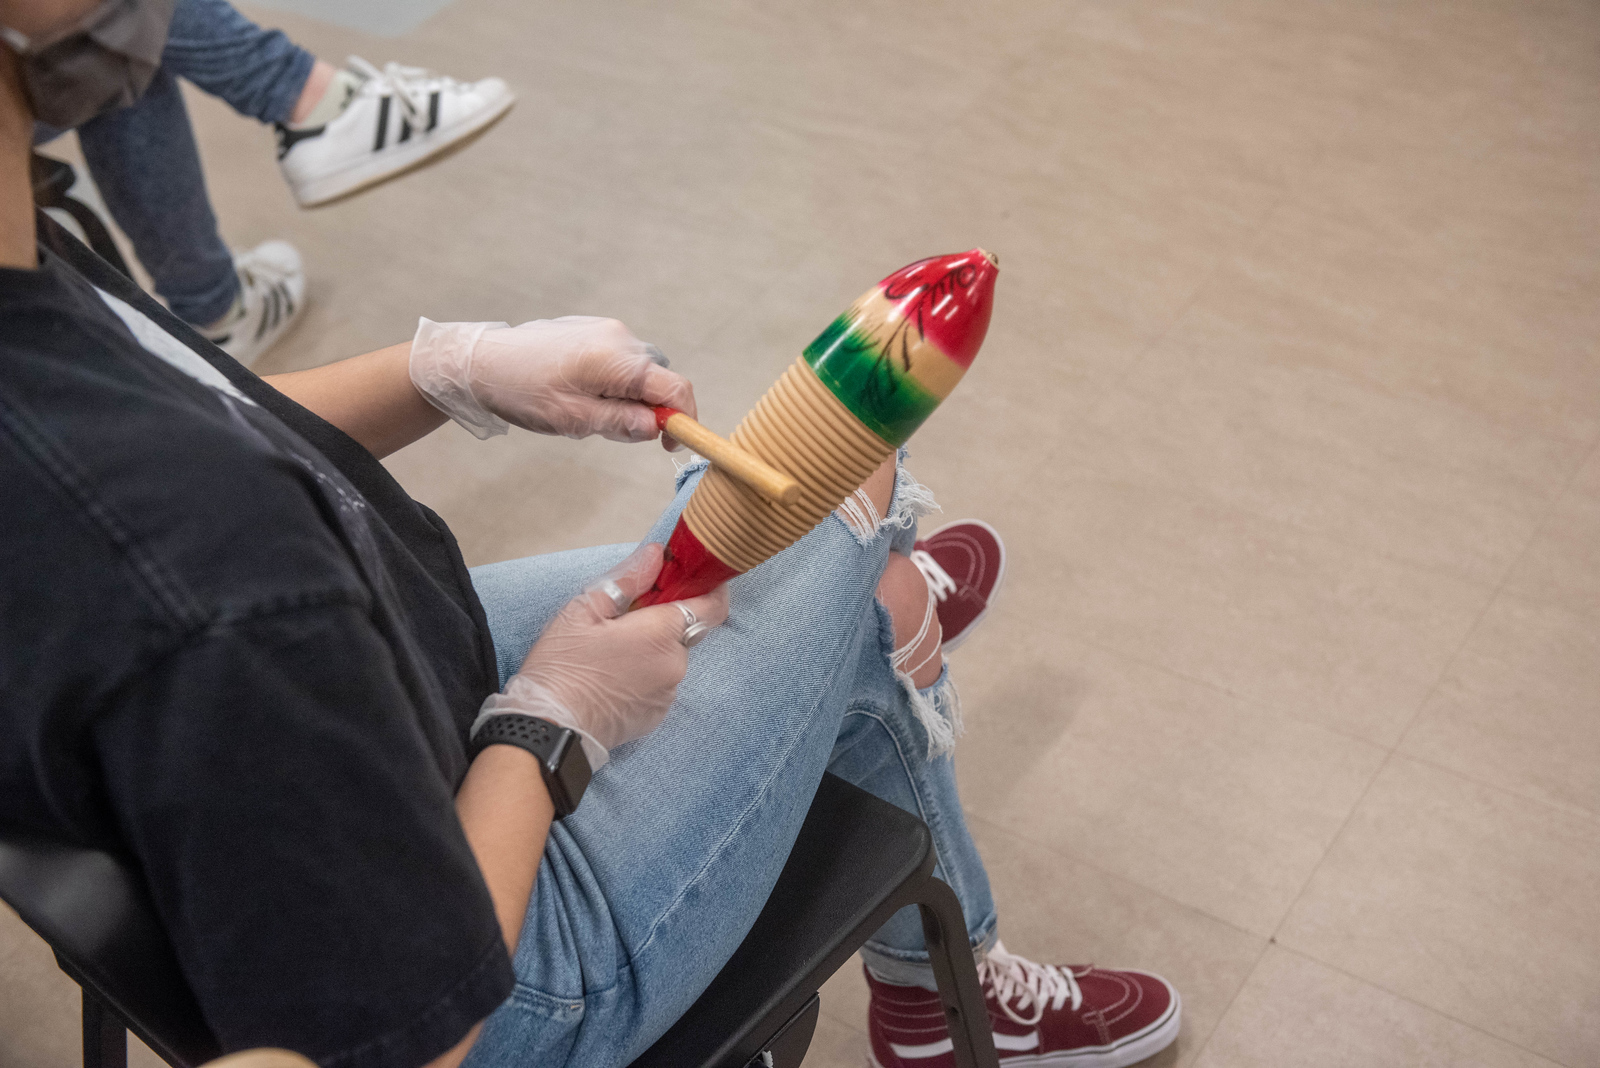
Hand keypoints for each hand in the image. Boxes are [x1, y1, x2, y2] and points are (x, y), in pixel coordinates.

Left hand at [409, 316, 695, 447]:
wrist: (481, 362)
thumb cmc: (523, 391)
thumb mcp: (575, 419)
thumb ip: (622, 423)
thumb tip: (658, 427)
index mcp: (618, 359)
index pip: (675, 387)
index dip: (683, 418)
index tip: (672, 443)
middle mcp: (620, 337)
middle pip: (658, 379)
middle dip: (648, 410)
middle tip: (613, 430)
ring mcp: (606, 330)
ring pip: (638, 372)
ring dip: (628, 397)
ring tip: (588, 411)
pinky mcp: (592, 330)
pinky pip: (620, 360)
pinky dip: (613, 383)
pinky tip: (580, 393)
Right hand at [474, 543, 728, 767]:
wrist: (549, 728)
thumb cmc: (562, 666)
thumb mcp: (585, 610)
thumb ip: (628, 579)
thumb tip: (655, 555)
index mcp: (661, 634)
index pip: (711, 605)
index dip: (709, 588)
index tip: (695, 577)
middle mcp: (675, 665)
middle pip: (686, 631)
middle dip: (663, 620)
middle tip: (625, 618)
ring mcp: (668, 694)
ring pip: (670, 658)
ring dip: (652, 650)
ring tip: (610, 653)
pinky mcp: (656, 716)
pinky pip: (660, 684)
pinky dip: (645, 675)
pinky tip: (612, 677)